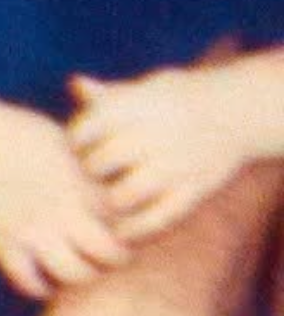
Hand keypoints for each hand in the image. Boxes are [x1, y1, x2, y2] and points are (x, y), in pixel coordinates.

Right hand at [0, 101, 127, 296]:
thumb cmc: (18, 130)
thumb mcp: (65, 137)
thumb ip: (90, 163)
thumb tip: (112, 177)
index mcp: (81, 184)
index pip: (125, 220)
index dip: (132, 227)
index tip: (126, 227)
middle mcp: (63, 211)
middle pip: (108, 253)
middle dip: (115, 258)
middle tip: (110, 255)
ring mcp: (34, 230)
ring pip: (72, 273)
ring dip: (81, 276)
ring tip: (79, 269)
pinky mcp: (4, 242)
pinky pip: (27, 281)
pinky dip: (39, 287)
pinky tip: (44, 280)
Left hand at [69, 69, 249, 238]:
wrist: (239, 111)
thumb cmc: (180, 98)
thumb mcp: (148, 88)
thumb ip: (111, 94)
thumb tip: (76, 85)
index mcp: (138, 105)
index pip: (84, 129)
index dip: (75, 141)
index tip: (81, 146)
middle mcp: (154, 134)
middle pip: (99, 163)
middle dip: (89, 172)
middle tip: (93, 176)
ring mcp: (175, 165)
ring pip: (123, 196)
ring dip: (108, 202)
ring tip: (109, 200)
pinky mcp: (194, 191)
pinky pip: (156, 220)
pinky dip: (134, 230)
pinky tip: (123, 229)